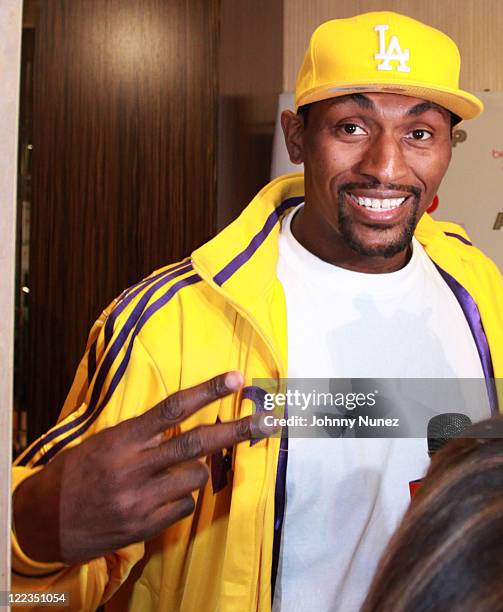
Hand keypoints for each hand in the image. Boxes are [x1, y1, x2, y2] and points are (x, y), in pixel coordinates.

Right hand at [14, 372, 271, 564]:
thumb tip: (186, 424)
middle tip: (268, 420)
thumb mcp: (102, 443)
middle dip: (236, 430)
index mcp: (120, 440)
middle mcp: (132, 468)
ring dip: (199, 470)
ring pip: (196, 477)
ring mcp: (139, 501)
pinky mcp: (143, 527)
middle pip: (195, 443)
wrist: (42, 522)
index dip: (207, 391)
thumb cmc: (75, 473)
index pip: (171, 409)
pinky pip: (184, 506)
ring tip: (176, 470)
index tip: (236, 378)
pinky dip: (181, 498)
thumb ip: (142, 435)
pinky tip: (159, 498)